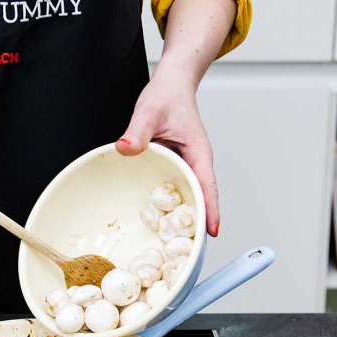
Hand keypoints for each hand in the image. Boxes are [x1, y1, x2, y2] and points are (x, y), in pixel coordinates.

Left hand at [115, 65, 218, 236]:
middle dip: (196, 224)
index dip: (210, 210)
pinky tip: (156, 222)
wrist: (171, 85)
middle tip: (188, 250)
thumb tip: (126, 148)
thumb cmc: (166, 95)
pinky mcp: (173, 168)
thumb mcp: (149, 111)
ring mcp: (185, 166)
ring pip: (187, 196)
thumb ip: (137, 131)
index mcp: (198, 152)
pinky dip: (168, 206)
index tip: (210, 232)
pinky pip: (173, 190)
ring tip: (174, 246)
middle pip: (200, 198)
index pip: (207, 185)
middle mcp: (195, 163)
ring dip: (182, 218)